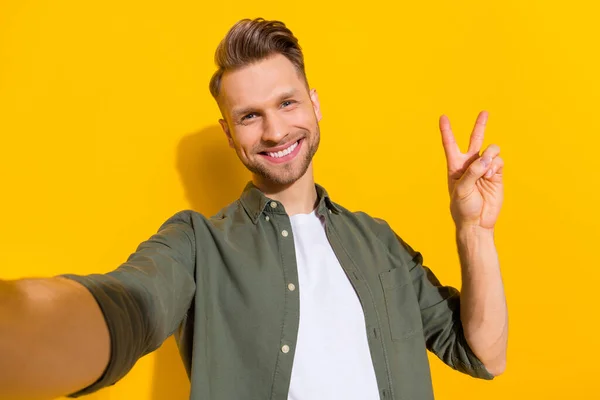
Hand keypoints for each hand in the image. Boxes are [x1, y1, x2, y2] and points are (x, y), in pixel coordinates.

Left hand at [439, 111, 503, 230]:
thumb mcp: (461, 189)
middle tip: (484, 112)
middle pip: (475, 140)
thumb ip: (472, 171)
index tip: (443, 117)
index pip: (450, 144)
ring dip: (489, 156)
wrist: (477, 222)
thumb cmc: (463, 208)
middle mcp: (470, 164)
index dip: (447, 131)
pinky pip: (499, 161)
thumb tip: (487, 158)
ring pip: (491, 150)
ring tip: (486, 170)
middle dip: (480, 125)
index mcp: (455, 166)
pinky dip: (495, 166)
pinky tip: (491, 176)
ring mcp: (484, 168)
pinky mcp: (497, 174)